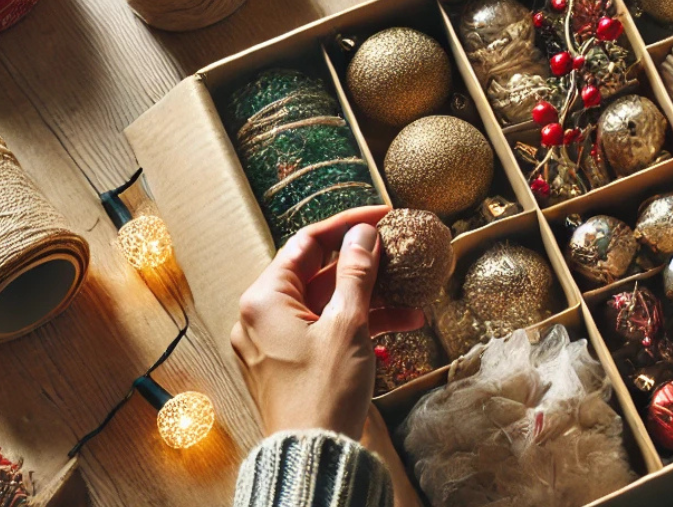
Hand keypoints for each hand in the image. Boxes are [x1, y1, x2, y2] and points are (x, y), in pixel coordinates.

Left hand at [230, 206, 424, 436]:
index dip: (348, 225)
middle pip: (317, 275)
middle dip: (365, 270)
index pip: (307, 242)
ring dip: (368, 303)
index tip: (382, 216)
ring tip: (412, 307)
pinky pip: (322, 332)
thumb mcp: (349, 324)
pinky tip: (395, 332)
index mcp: (264, 298)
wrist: (312, 456)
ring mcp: (271, 343)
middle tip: (399, 257)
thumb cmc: (324, 391)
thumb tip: (363, 234)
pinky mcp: (286, 366)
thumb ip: (357, 273)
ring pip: (324, 306)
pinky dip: (354, 328)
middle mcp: (259, 317)